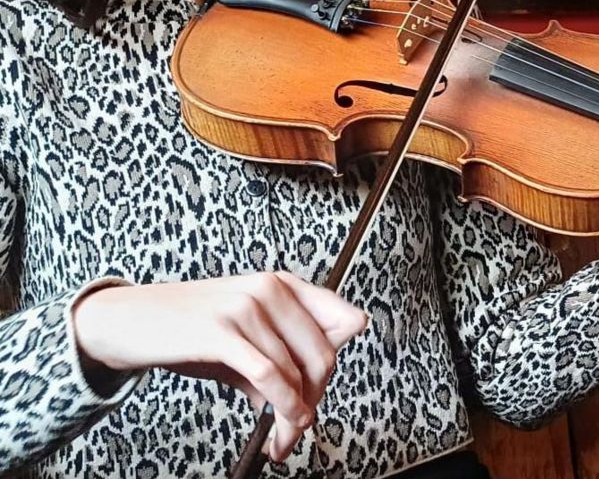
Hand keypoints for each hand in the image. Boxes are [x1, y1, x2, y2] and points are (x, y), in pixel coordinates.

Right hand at [74, 273, 367, 462]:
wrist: (125, 321)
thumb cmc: (185, 329)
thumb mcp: (241, 339)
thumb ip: (277, 363)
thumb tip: (303, 404)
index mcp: (283, 285)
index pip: (345, 321)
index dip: (334, 364)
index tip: (318, 392)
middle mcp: (271, 289)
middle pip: (324, 354)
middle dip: (315, 398)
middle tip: (298, 427)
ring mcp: (247, 307)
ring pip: (297, 372)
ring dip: (294, 415)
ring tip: (283, 439)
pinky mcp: (222, 331)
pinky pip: (269, 375)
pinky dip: (281, 407)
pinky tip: (276, 427)